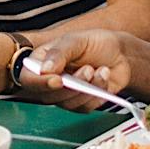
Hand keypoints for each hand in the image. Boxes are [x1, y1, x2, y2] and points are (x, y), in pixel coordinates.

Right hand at [20, 32, 135, 109]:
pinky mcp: (80, 103)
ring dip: (86, 89)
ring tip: (99, 70)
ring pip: (67, 103)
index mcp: (41, 61)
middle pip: (48, 96)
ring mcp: (65, 93)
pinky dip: (97, 94)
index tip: (58, 80)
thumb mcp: (76, 40)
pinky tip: (103, 77)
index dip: (40, 83)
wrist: (120, 54)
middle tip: (88, 69)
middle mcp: (50, 80)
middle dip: (71, 85)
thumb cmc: (95, 43)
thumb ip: (59, 52)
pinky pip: (83, 108)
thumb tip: (45, 69)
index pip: (29, 78)